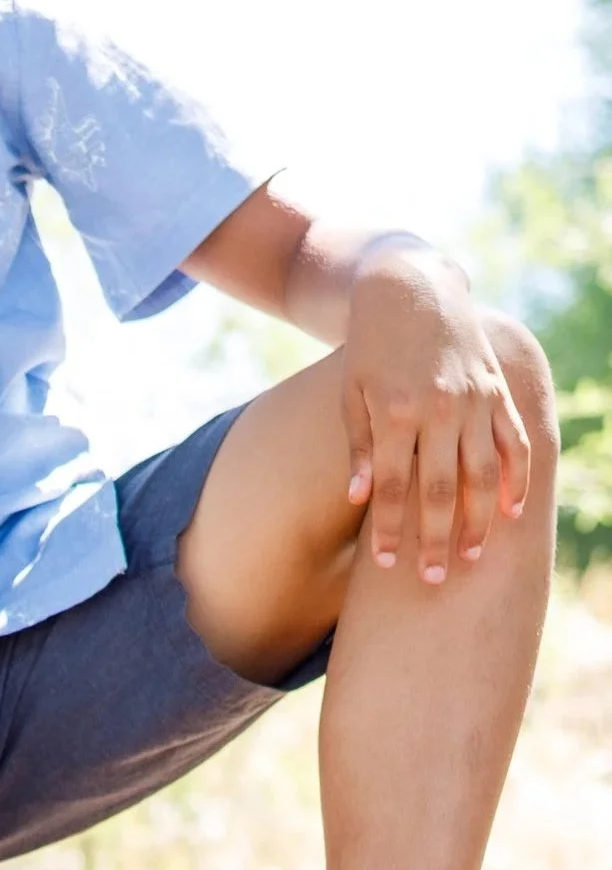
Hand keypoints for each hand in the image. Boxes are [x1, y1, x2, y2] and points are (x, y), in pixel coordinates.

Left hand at [343, 254, 533, 585]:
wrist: (411, 291)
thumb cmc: (370, 351)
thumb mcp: (352, 396)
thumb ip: (360, 449)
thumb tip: (360, 500)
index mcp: (395, 412)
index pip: (394, 487)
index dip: (391, 529)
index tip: (387, 564)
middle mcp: (440, 408)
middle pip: (441, 489)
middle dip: (436, 538)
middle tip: (434, 578)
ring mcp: (474, 399)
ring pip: (482, 472)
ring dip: (479, 519)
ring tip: (472, 557)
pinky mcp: (496, 390)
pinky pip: (513, 441)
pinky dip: (516, 478)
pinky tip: (512, 512)